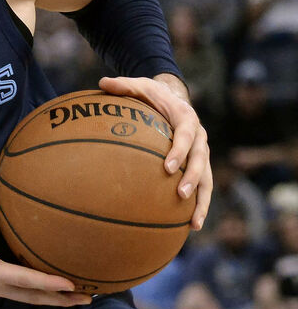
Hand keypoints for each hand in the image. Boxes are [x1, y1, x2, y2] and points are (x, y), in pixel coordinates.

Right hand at [0, 178, 91, 308]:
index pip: (26, 279)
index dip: (51, 281)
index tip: (74, 285)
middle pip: (34, 296)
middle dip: (62, 298)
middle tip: (88, 299)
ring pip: (25, 296)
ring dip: (49, 296)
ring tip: (70, 295)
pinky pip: (13, 293)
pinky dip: (31, 292)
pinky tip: (34, 285)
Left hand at [99, 75, 210, 229]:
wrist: (173, 98)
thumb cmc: (152, 95)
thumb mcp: (139, 85)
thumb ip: (123, 85)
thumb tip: (101, 83)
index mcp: (186, 118)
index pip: (187, 136)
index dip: (180, 151)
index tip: (168, 167)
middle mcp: (200, 137)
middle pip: (201, 160)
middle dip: (193, 178)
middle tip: (180, 194)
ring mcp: (202, 153)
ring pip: (208, 179)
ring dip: (202, 201)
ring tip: (195, 224)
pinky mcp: (199, 165)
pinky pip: (203, 187)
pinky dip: (199, 206)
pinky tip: (191, 226)